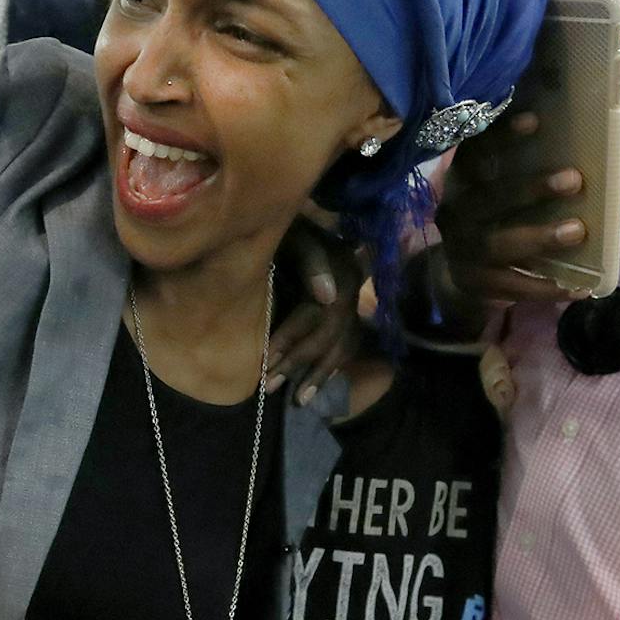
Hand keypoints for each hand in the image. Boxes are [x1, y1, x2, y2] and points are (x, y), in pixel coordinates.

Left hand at [265, 204, 364, 405]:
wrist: (300, 220)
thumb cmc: (289, 228)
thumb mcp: (294, 235)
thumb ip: (311, 260)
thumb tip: (328, 297)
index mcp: (339, 266)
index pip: (314, 314)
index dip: (290, 338)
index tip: (265, 361)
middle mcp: (351, 285)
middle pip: (328, 333)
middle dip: (298, 362)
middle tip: (269, 386)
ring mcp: (353, 299)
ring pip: (342, 343)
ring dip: (319, 373)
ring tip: (298, 399)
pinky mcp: (351, 310)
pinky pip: (348, 345)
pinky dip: (332, 368)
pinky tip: (316, 387)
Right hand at [437, 111, 590, 309]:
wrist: (459, 277)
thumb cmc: (491, 222)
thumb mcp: (494, 192)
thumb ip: (519, 172)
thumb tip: (578, 144)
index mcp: (461, 182)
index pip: (474, 153)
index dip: (499, 136)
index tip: (535, 120)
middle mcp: (455, 213)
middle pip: (487, 199)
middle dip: (530, 189)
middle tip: (574, 179)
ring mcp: (461, 251)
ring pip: (496, 243)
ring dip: (538, 236)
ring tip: (577, 230)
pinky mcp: (474, 284)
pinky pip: (511, 286)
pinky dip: (544, 287)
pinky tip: (578, 287)